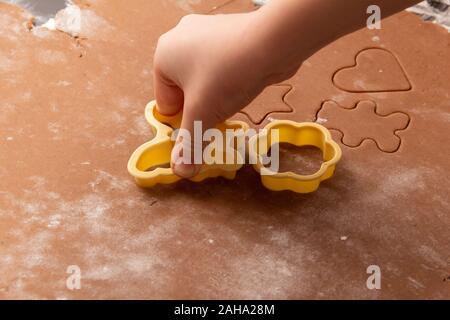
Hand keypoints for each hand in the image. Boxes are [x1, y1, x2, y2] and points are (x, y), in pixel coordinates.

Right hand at [153, 12, 297, 177]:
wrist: (273, 42)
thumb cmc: (227, 75)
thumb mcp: (203, 114)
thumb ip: (190, 143)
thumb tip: (181, 171)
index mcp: (164, 56)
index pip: (165, 103)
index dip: (183, 122)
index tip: (199, 131)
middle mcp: (181, 40)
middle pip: (184, 91)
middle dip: (199, 110)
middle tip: (216, 122)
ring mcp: (206, 33)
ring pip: (204, 79)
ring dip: (215, 98)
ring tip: (231, 104)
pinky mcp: (229, 35)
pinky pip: (221, 67)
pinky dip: (228, 82)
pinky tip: (242, 87)